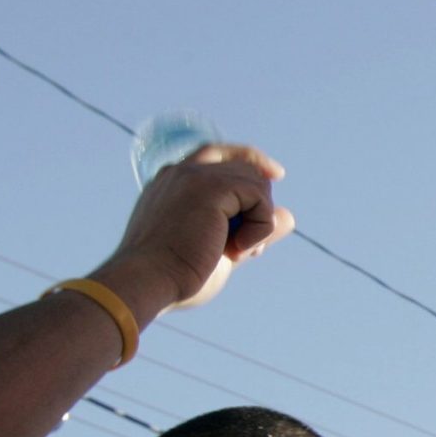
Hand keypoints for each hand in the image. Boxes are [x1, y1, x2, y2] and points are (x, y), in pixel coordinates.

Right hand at [94, 144, 291, 315]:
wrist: (148, 282)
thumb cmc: (174, 275)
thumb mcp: (221, 251)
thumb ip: (251, 231)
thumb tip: (287, 215)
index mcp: (172, 184)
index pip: (218, 155)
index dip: (250, 160)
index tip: (275, 175)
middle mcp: (181, 171)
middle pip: (246, 167)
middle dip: (258, 208)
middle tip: (242, 249)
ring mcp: (194, 174)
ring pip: (256, 183)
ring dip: (258, 223)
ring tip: (235, 252)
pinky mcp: (211, 186)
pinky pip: (260, 197)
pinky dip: (260, 228)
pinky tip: (236, 251)